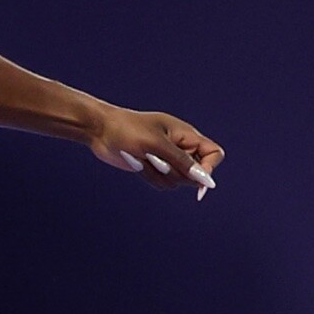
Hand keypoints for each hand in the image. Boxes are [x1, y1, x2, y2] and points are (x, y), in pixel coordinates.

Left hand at [92, 109, 222, 195]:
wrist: (100, 130)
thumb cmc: (128, 130)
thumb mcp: (157, 145)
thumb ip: (182, 162)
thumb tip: (205, 179)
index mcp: (186, 135)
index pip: (213, 153)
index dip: (209, 168)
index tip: (197, 180)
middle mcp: (180, 147)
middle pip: (195, 173)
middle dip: (178, 173)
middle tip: (157, 160)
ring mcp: (166, 158)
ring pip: (177, 181)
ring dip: (161, 176)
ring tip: (144, 159)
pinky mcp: (153, 167)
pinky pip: (162, 183)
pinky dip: (151, 178)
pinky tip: (138, 164)